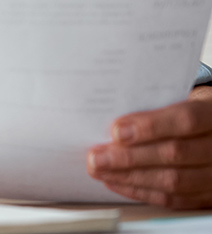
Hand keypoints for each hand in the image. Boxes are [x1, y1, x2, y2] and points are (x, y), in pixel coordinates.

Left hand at [87, 86, 211, 208]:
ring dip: (130, 177)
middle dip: (129, 157)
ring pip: (174, 181)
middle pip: (175, 154)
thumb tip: (112, 121)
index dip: (150, 126)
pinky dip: (141, 191)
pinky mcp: (206, 195)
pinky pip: (174, 199)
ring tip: (100, 170)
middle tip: (96, 157)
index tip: (116, 131)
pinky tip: (117, 182)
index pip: (185, 120)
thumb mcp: (176, 97)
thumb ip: (151, 107)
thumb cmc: (188, 110)